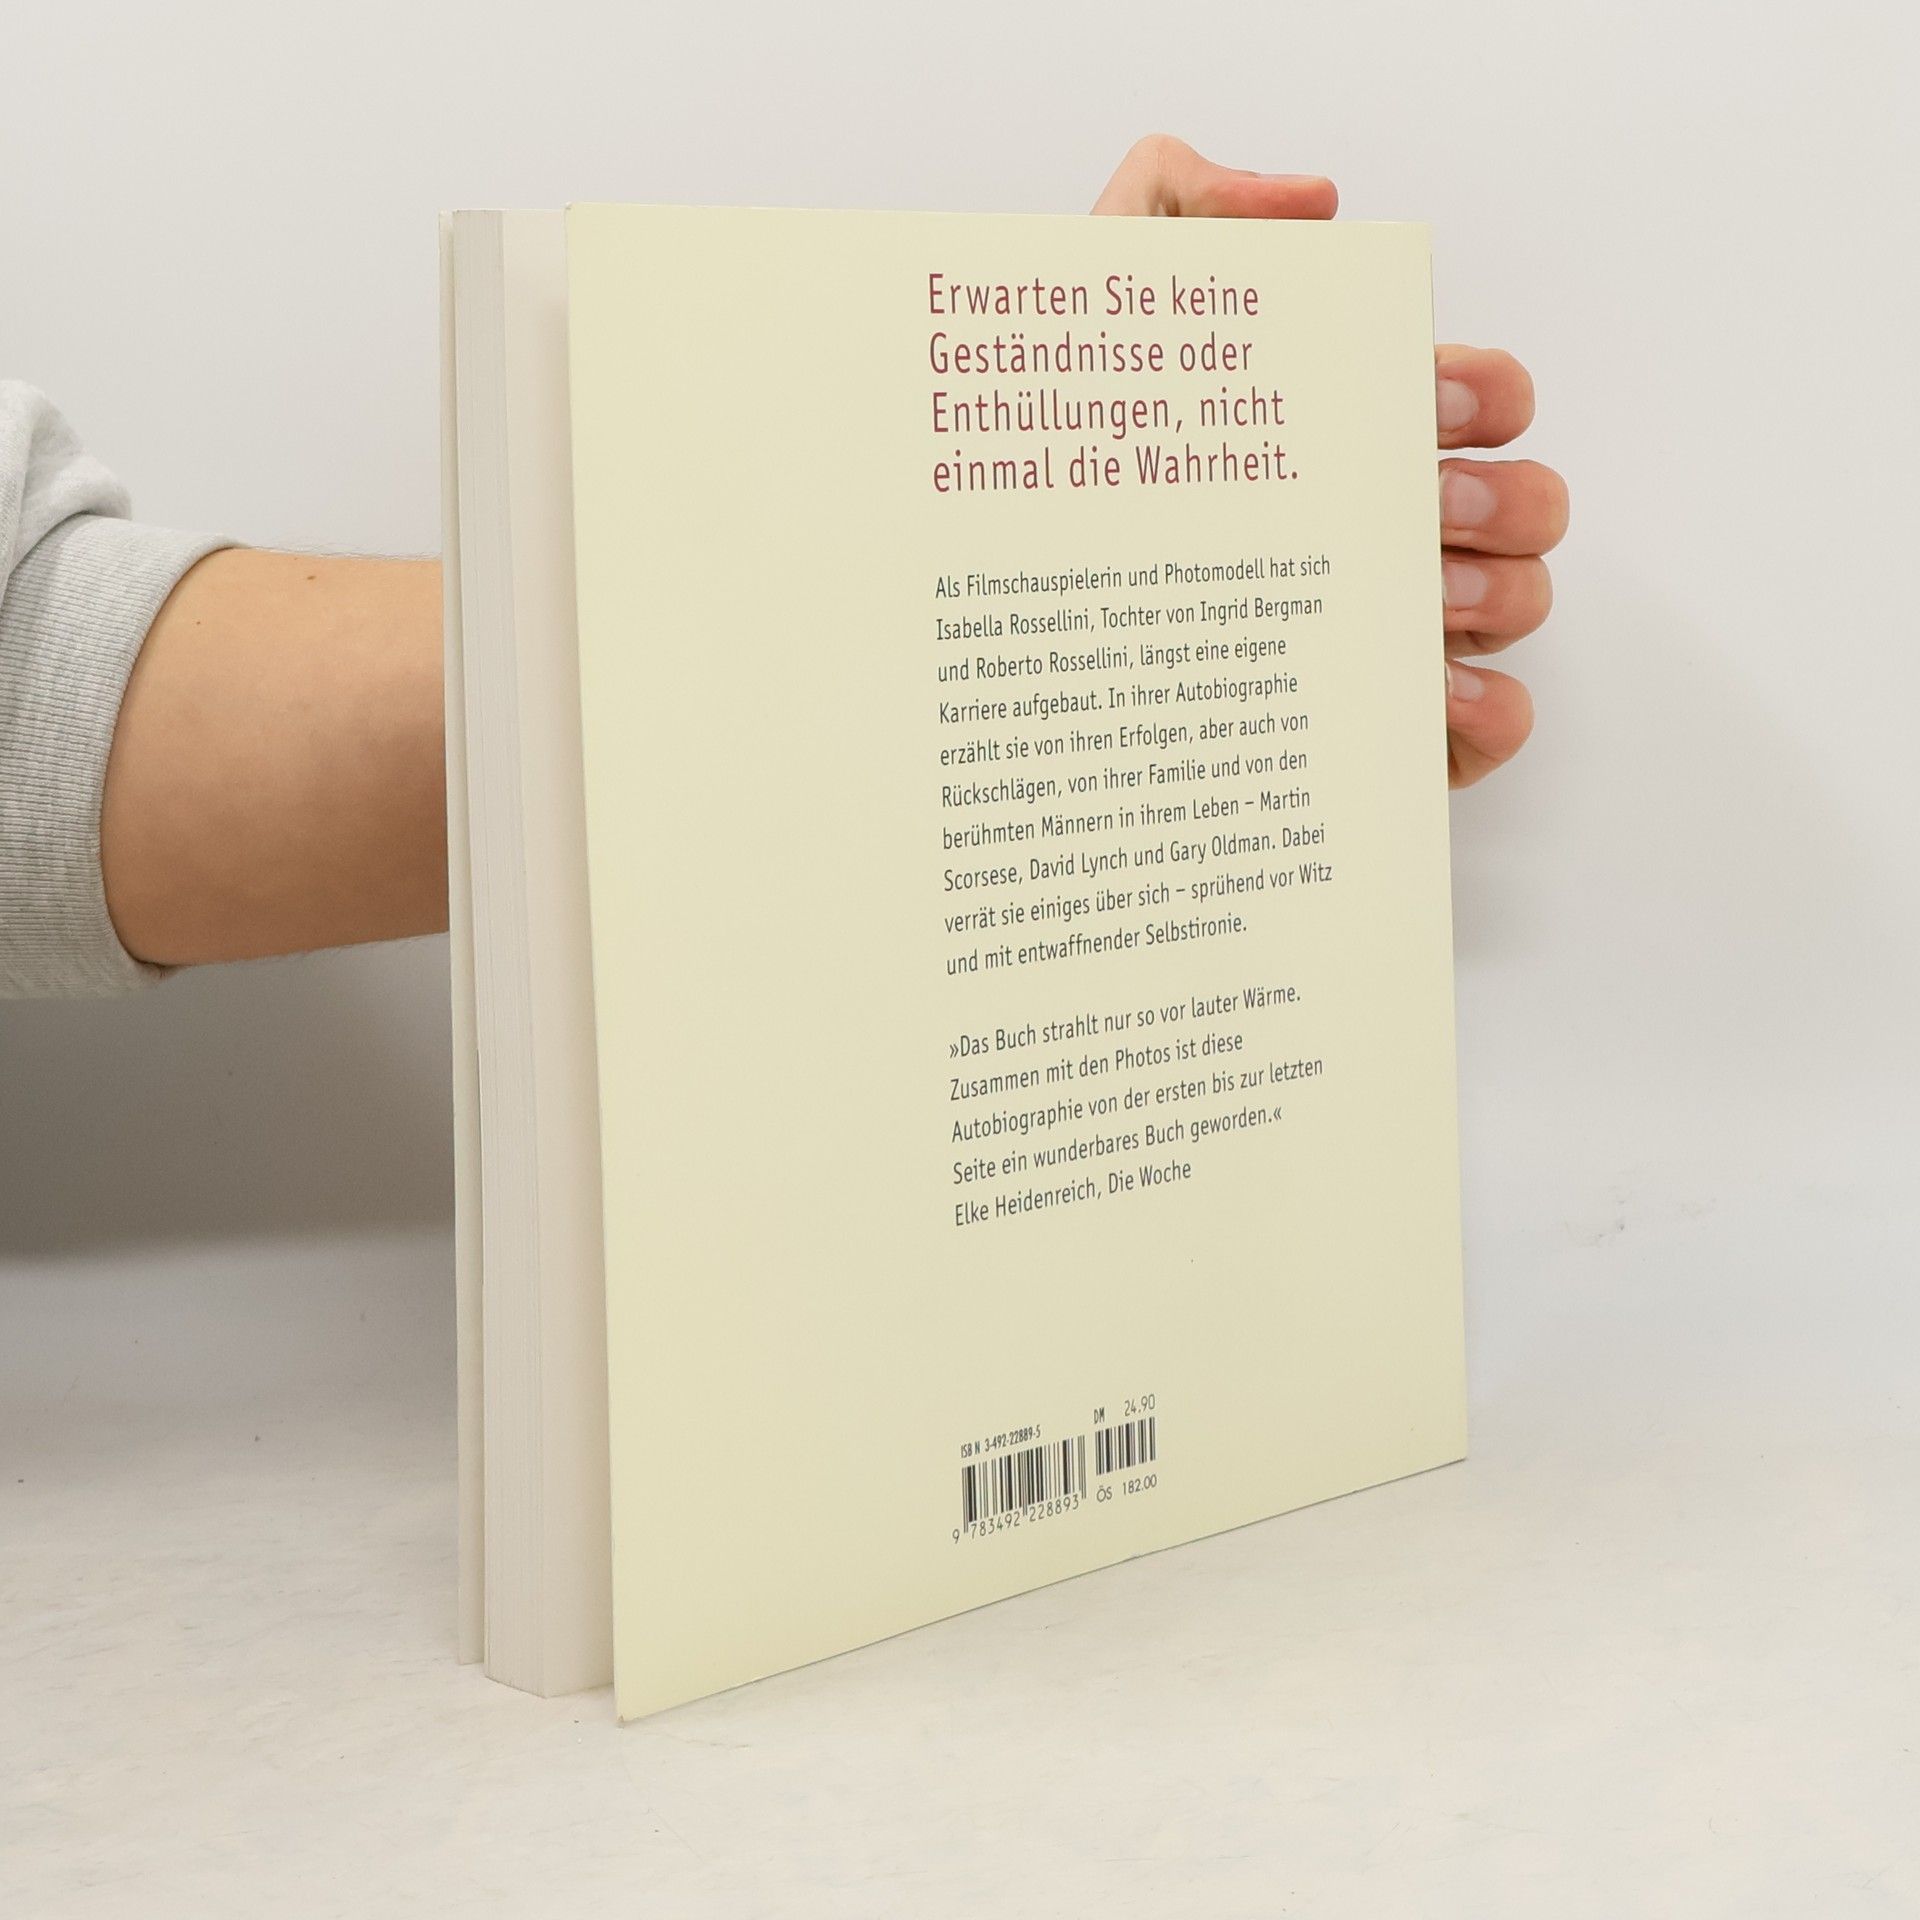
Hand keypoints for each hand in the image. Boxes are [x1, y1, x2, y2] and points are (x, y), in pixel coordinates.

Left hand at [1093, 135, 1567, 787]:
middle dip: (1502, 494)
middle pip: (1525, 503)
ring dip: (1499, 591)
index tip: (1427, 395)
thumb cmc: (1051, 473)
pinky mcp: (1382, 733)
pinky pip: (1490, 728)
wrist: (992, 626)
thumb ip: (1177, 205)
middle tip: (1424, 504)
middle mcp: (1382, 534)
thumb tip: (1312, 201)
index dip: (1485, 389)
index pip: (1477, 399)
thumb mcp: (1092, 315)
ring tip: (1419, 595)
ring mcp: (1390, 636)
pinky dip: (1490, 708)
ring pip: (1520, 604)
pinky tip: (1428, 691)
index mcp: (1343, 442)